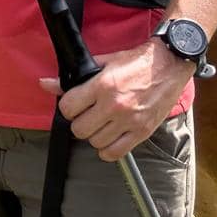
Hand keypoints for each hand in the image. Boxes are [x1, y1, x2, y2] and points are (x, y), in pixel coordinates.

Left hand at [39, 37, 195, 161]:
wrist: (170, 64)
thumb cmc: (138, 62)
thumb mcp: (104, 63)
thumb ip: (75, 76)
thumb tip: (46, 83)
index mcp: (102, 85)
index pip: (68, 108)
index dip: (68, 107)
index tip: (74, 105)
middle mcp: (114, 105)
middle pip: (79, 129)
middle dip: (80, 122)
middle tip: (88, 114)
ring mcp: (129, 121)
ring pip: (95, 142)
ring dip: (94, 135)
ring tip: (101, 124)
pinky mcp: (142, 132)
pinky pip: (114, 153)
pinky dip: (108, 149)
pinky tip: (110, 137)